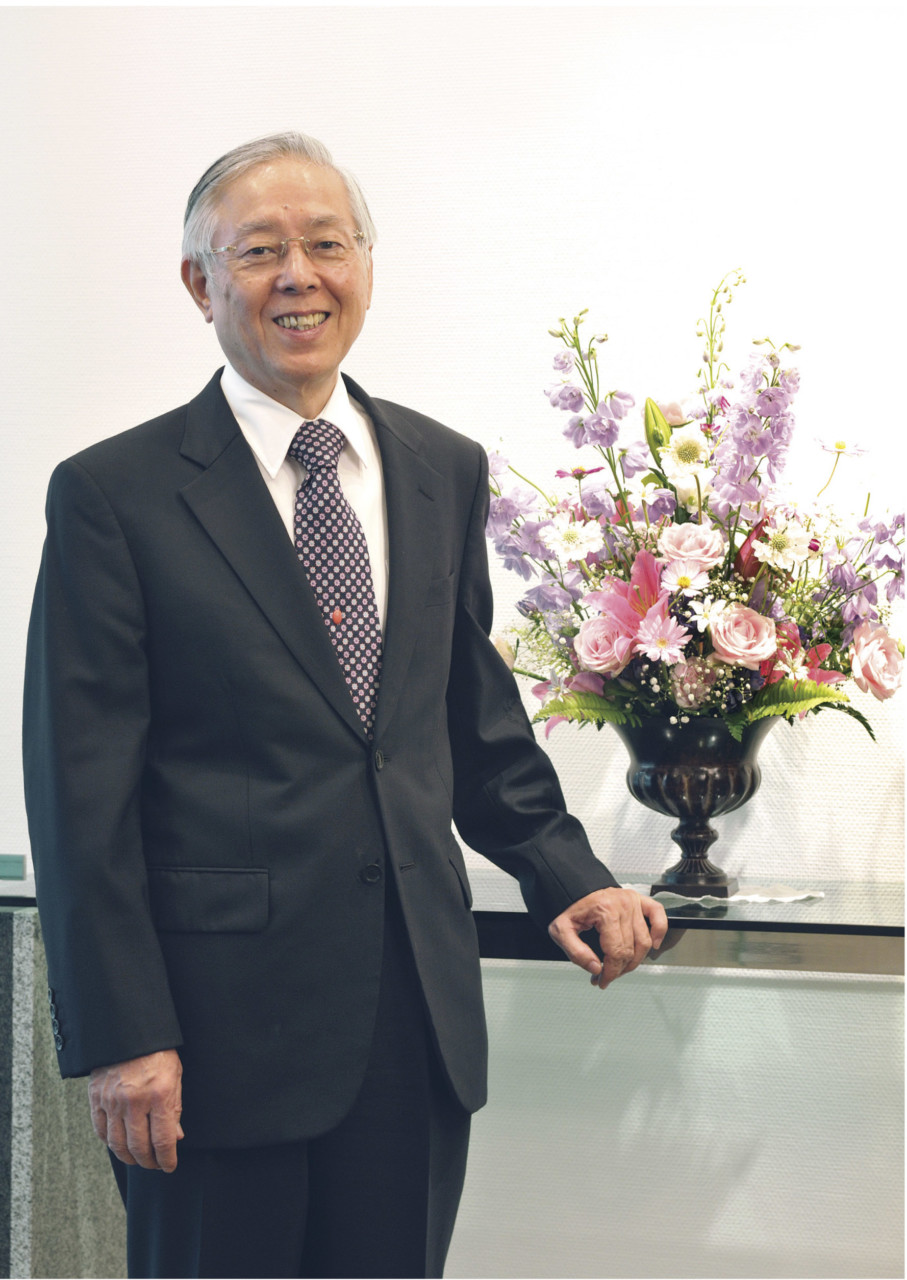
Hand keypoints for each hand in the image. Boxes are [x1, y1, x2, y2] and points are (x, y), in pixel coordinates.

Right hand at [89, 1049, 183, 1171]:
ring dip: (129, 1158)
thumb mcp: (175, 1075)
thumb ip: (174, 1108)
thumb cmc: (157, 1051)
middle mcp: (134, 1101)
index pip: (163, 1140)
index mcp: (159, 1094)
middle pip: (139, 1147)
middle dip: (149, 1162)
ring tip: (138, 1159)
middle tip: (155, 1165)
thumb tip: (176, 1137)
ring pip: (118, 1144)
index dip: (167, 1159)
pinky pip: (101, 1130)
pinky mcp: (96, 1097)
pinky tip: (119, 1144)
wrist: (128, 1030)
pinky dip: (110, 1143)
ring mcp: (112, 1100)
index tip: (169, 1165)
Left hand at [548, 887, 668, 989]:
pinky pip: (658, 915)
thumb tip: (595, 968)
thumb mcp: (561, 930)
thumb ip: (575, 952)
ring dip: (636, 960)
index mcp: (605, 911)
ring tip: (622, 967)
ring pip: (644, 941)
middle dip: (619, 970)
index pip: (616, 952)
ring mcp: (633, 901)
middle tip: (608, 976)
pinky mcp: (639, 899)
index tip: (602, 981)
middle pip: (631, 950)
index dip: (610, 972)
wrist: (573, 886)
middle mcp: (623, 905)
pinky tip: (654, 945)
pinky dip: (659, 931)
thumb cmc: (569, 906)